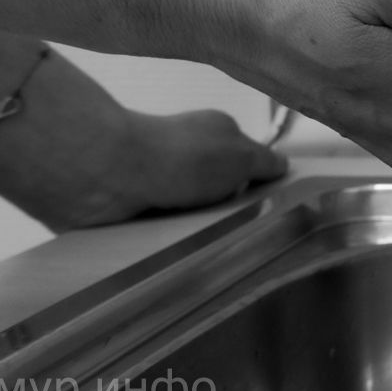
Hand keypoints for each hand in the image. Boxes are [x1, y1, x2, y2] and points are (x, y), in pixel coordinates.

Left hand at [0, 29, 285, 231]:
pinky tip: (178, 256)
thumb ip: (265, 162)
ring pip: (191, 213)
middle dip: (229, 212)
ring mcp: (158, 181)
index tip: (269, 212)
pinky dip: (168, 241)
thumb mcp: (241, 155)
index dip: (258, 185)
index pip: (247, 162)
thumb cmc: (184, 159)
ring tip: (212, 253)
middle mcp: (186, 154)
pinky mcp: (132, 207)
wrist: (106, 175)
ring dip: (198, 230)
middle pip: (219, 190)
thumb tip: (285, 166)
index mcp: (214, 134)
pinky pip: (160, 230)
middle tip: (244, 238)